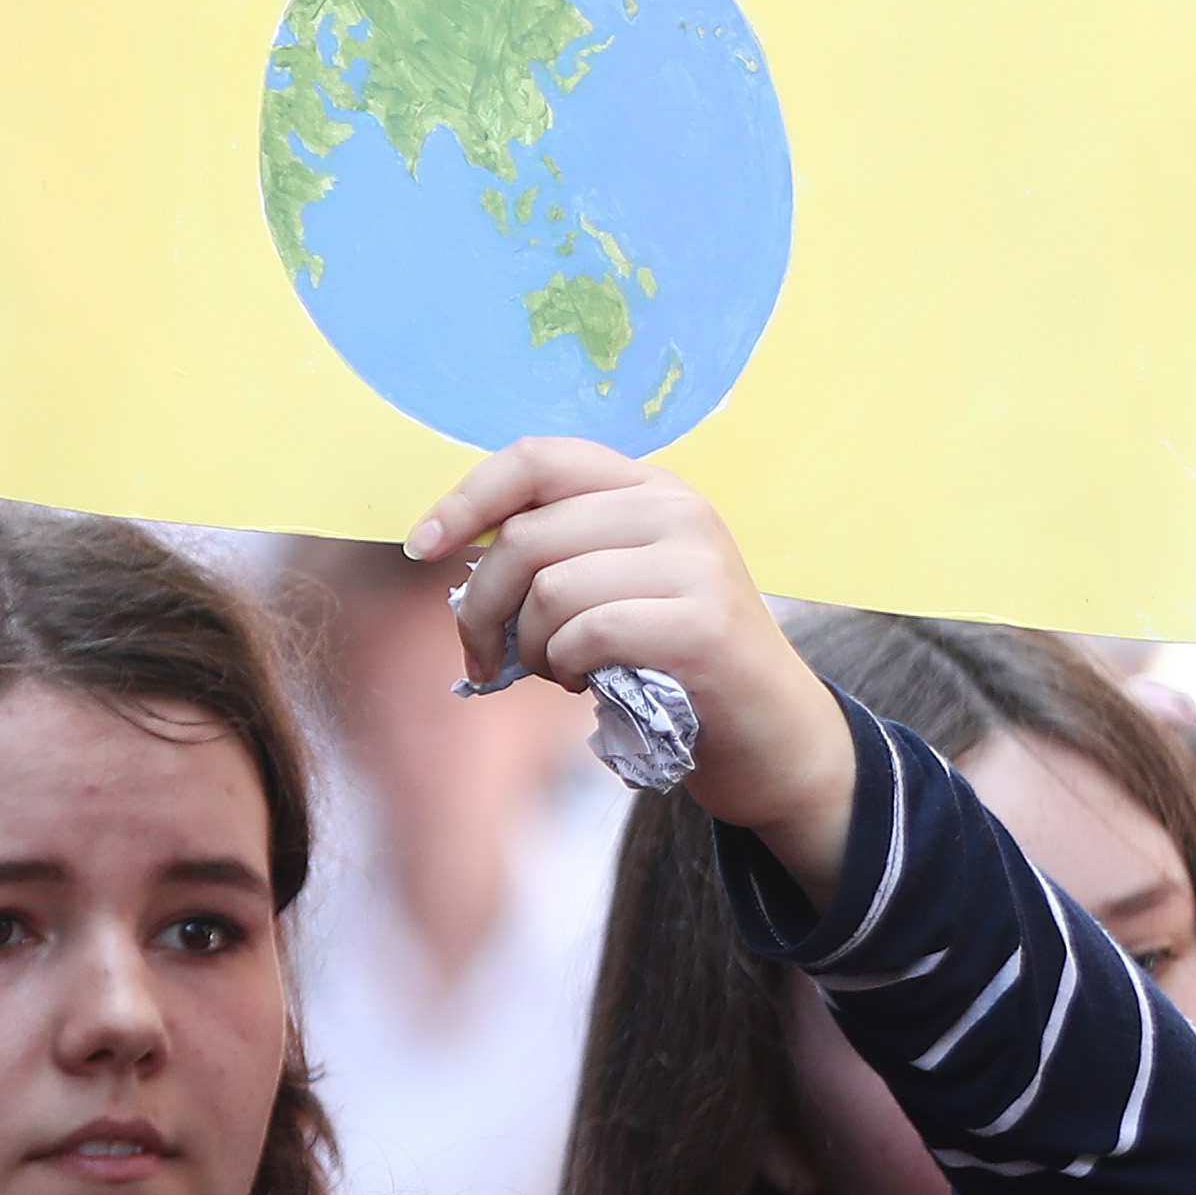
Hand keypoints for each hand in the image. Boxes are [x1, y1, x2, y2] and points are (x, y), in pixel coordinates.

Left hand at [410, 439, 855, 893]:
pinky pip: (587, 635)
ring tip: (558, 671)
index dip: (467, 499)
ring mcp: (697, 563)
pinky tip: (588, 684)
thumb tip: (450, 551)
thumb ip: (558, 555)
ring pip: (551, 590)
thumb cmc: (673, 663)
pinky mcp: (702, 625)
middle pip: (529, 537)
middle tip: (483, 658)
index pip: (538, 458)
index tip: (423, 547)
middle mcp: (679, 510)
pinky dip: (567, 668)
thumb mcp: (619, 585)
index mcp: (651, 488)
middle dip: (480, 607)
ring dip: (531, 647)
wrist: (772, 735)